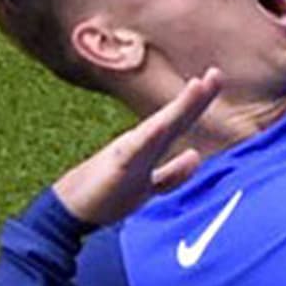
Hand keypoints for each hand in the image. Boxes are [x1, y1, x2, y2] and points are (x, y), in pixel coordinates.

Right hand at [52, 68, 221, 225]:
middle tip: (216, 73)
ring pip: (161, 126)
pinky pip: (134, 151)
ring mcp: (129, 153)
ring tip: (197, 86)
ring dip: (180, 107)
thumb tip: (195, 156)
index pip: (181, 120)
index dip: (200, 101)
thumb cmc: (104, 195)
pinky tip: (163, 124)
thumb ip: (172, 173)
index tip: (215, 77)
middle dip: (198, 96)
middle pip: (176, 118)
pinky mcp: (116, 168)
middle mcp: (142, 144)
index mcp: (151, 147)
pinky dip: (150, 136)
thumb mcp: (147, 186)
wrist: (69, 212)